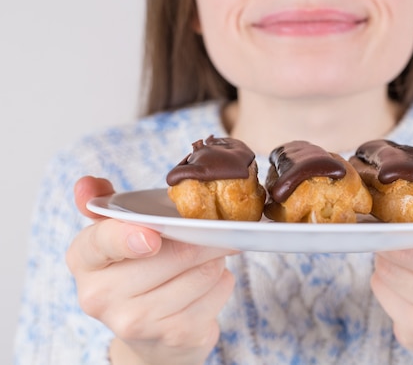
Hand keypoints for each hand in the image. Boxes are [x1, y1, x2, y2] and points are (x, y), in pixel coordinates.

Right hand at [66, 176, 236, 364]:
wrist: (148, 337)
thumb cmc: (136, 270)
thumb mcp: (115, 236)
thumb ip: (104, 205)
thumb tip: (87, 183)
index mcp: (84, 259)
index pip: (102, 243)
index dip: (127, 239)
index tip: (152, 238)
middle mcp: (102, 296)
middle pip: (175, 253)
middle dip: (203, 235)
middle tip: (211, 228)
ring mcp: (138, 322)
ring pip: (203, 271)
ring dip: (215, 257)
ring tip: (203, 258)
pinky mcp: (175, 336)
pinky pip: (218, 291)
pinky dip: (222, 280)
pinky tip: (207, 284)